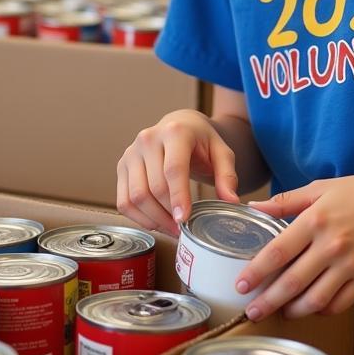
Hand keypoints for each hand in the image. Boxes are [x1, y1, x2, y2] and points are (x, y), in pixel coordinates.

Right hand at [116, 109, 238, 236]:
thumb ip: (227, 176)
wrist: (179, 125)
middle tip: (183, 229)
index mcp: (175, 132)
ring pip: (136, 197)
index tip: (184, 220)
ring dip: (153, 219)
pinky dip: (138, 217)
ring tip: (171, 228)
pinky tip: (155, 222)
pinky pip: (123, 200)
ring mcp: (131, 152)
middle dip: (168, 214)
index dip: (178, 197)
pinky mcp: (122, 165)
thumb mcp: (221, 153)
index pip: (174, 169)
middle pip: (154, 187)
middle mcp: (148, 139)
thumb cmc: (201, 141)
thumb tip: (231, 202)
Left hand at [235, 173, 353, 320]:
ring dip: (293, 311)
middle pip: (291, 282)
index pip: (277, 252)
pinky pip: (339, 303)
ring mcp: (351, 265)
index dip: (256, 272)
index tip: (241, 285)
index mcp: (316, 219)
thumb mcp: (323, 187)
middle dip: (267, 301)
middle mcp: (331, 245)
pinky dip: (322, 310)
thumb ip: (288, 200)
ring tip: (281, 312)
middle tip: (252, 312)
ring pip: (314, 300)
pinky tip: (312, 307)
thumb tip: (255, 208)